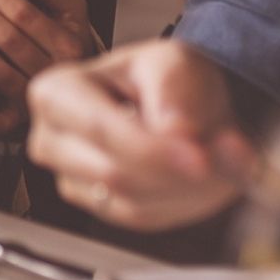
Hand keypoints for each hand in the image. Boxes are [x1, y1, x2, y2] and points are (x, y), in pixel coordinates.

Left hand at [0, 0, 98, 133]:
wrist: (87, 77)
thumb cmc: (68, 34)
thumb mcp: (71, 6)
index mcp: (69, 43)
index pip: (26, 16)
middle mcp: (55, 71)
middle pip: (11, 41)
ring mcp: (38, 94)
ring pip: (3, 74)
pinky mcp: (25, 115)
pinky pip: (8, 121)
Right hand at [26, 39, 256, 229]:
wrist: (178, 105)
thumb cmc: (164, 79)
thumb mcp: (173, 60)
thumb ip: (174, 87)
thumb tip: (177, 130)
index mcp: (57, 92)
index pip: (99, 129)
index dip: (151, 150)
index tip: (201, 159)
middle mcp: (51, 139)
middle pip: (113, 173)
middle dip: (176, 172)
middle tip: (228, 157)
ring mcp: (70, 178)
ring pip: (132, 204)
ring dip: (188, 190)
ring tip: (222, 162)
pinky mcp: (97, 208)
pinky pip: (145, 219)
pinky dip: (184, 204)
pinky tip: (201, 179)